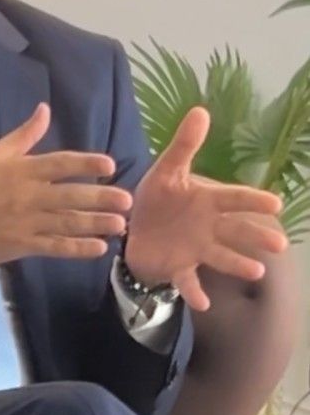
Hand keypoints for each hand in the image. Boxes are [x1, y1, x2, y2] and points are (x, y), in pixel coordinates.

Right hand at [0, 103, 131, 263]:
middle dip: (101, 197)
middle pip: (70, 195)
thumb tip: (45, 109)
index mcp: (21, 169)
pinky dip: (76, 249)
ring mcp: (25, 222)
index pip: (59, 163)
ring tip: (120, 225)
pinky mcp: (21, 246)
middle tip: (128, 200)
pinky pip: (54, 248)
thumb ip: (24, 135)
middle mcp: (27, 195)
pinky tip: (97, 248)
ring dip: (95, 224)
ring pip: (66, 223)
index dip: (86, 163)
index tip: (109, 164)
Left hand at [125, 106, 287, 310]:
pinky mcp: (178, 267)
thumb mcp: (166, 169)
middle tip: (279, 243)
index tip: (274, 202)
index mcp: (206, 200)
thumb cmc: (159, 198)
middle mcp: (208, 227)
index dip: (251, 200)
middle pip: (235, 230)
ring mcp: (196, 249)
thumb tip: (201, 110)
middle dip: (255, 235)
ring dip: (237, 264)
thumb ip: (184, 144)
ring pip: (220, 257)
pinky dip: (194, 291)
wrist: (135, 228)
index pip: (233, 198)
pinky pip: (188, 281)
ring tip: (256, 270)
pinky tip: (202, 303)